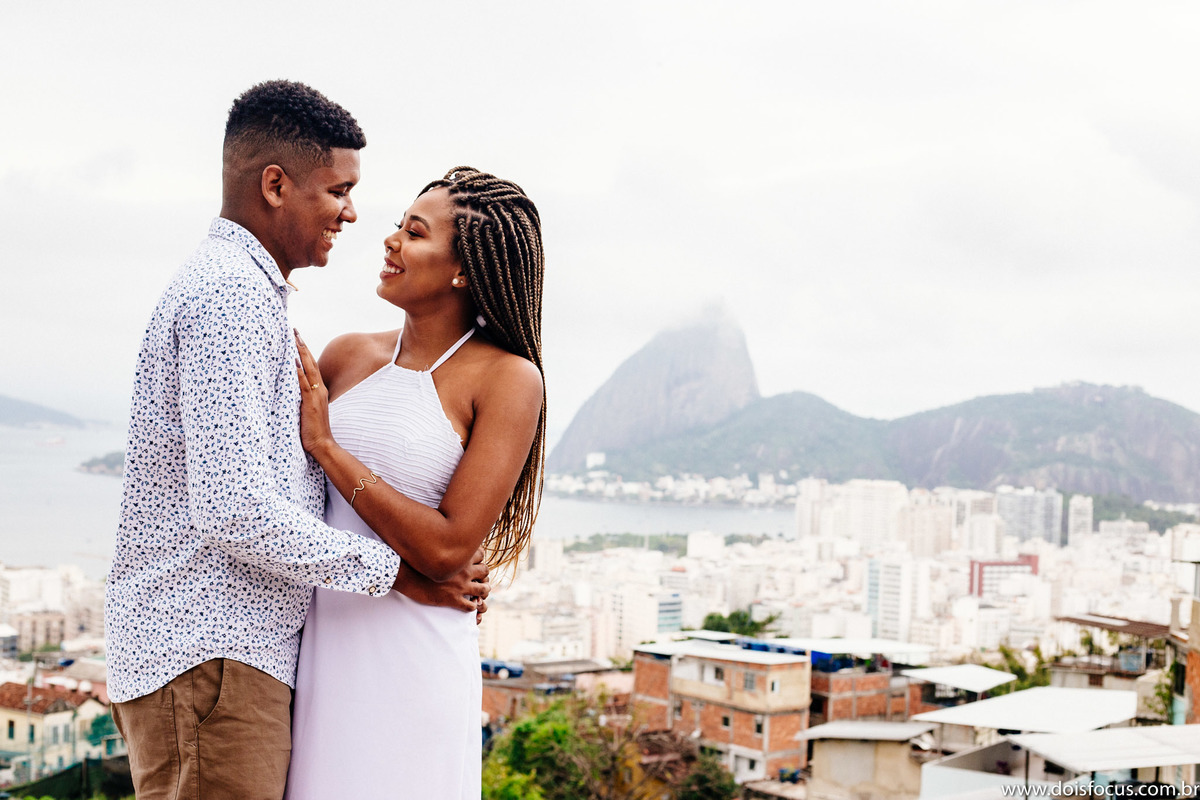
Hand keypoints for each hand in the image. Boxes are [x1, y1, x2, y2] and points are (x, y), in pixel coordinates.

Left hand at [294, 329, 334, 455]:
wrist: (323, 444)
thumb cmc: (314, 430)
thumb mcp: (308, 410)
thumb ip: (303, 399)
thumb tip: (292, 393)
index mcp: (319, 391)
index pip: (311, 367)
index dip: (304, 352)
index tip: (297, 339)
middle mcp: (319, 389)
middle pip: (310, 362)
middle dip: (302, 345)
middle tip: (294, 330)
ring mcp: (315, 395)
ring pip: (308, 368)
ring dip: (300, 352)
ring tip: (294, 338)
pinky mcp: (310, 402)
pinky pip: (303, 383)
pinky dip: (299, 371)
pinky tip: (293, 360)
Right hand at [392, 548, 490, 617]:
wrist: (404, 575)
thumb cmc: (415, 559)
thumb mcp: (432, 546)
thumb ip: (443, 543)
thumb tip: (442, 533)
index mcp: (460, 555)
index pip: (481, 554)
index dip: (479, 558)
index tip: (475, 562)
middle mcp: (464, 570)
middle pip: (485, 571)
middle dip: (483, 575)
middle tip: (479, 579)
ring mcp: (460, 585)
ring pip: (483, 590)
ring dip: (483, 591)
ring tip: (480, 593)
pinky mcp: (453, 599)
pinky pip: (470, 606)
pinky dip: (472, 606)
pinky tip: (467, 605)